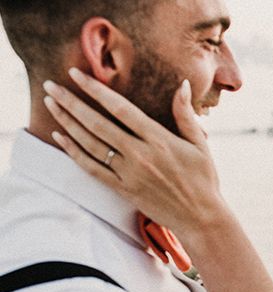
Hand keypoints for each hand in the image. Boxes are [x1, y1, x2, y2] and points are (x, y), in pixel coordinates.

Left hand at [42, 68, 228, 246]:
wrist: (201, 218)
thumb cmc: (204, 180)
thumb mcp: (200, 145)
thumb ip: (186, 114)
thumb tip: (180, 84)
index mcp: (160, 140)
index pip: (121, 109)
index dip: (96, 89)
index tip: (76, 73)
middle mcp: (141, 156)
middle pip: (98, 124)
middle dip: (71, 102)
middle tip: (50, 85)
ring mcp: (131, 174)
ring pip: (91, 144)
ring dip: (67, 123)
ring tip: (50, 105)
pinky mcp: (125, 190)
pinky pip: (94, 169)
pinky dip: (74, 153)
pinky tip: (60, 137)